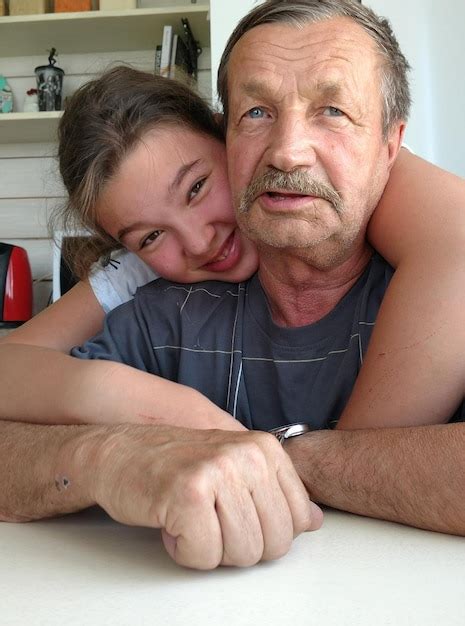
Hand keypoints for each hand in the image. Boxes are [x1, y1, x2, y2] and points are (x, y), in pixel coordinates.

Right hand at [90, 425, 322, 568]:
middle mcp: (247, 455)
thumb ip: (277, 493)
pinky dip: (184, 551)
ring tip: (191, 518)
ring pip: (242, 554)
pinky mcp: (188, 493)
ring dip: (210, 549)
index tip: (238, 517)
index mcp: (264, 448)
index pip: (299, 520)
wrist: (119, 454)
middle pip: (274, 544)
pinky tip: (171, 522)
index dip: (266, 534)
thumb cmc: (175, 464)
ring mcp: (218, 471)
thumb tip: (314, 520)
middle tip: (210, 521)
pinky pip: (204, 556)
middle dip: (239, 547)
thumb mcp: (235, 469)